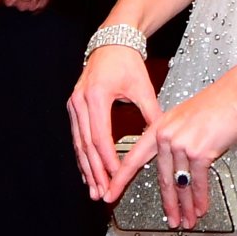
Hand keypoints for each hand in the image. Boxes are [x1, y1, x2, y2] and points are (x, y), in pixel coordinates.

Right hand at [68, 43, 161, 199]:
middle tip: (101, 192)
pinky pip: (77, 136)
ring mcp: (74, 104)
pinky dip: (82, 156)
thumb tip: (162, 138)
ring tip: (93, 188)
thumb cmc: (127, 62)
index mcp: (97, 97)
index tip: (116, 176)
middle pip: (86, 145)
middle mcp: (80, 101)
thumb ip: (151, 113)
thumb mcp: (143, 87)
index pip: (101, 137)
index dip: (108, 160)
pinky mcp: (74, 107)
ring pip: (78, 144)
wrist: (112, 43)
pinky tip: (88, 171)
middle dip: (95, 171)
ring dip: (86, 168)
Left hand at [107, 70, 236, 230]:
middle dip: (168, 204)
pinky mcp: (200, 152)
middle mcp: (166, 136)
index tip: (110, 194)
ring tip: (187, 221)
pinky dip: (200, 199)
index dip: (120, 179)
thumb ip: (175, 138)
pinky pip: (198, 182)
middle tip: (169, 220)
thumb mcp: (185, 118)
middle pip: (162, 179)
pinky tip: (201, 208)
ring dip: (185, 206)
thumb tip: (175, 162)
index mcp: (159, 127)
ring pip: (180, 184)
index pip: (133, 158)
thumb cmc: (217, 105)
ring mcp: (182, 145)